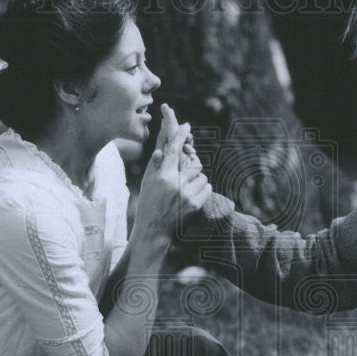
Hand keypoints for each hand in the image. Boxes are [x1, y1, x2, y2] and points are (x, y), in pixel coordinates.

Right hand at [134, 104, 211, 240]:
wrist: (153, 230)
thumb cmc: (149, 204)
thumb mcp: (148, 183)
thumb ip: (156, 165)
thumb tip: (162, 150)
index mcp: (163, 176)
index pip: (174, 150)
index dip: (180, 135)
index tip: (186, 125)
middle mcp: (176, 184)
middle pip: (194, 164)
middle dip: (191, 170)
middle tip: (183, 179)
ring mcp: (188, 195)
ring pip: (203, 177)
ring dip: (197, 181)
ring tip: (185, 192)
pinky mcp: (196, 205)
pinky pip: (208, 188)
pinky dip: (202, 191)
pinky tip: (191, 198)